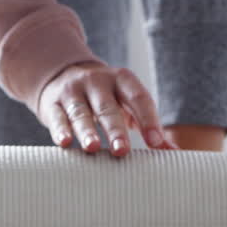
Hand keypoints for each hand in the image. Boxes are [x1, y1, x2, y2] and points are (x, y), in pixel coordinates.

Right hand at [36, 61, 176, 155]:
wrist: (62, 74)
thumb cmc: (104, 97)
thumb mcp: (126, 102)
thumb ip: (148, 125)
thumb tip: (174, 152)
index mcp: (122, 80)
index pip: (139, 98)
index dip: (148, 119)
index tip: (156, 142)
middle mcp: (97, 82)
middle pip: (108, 107)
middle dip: (115, 130)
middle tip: (122, 151)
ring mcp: (73, 91)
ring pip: (80, 112)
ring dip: (86, 131)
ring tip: (93, 148)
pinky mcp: (52, 103)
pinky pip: (57, 117)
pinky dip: (60, 130)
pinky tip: (64, 143)